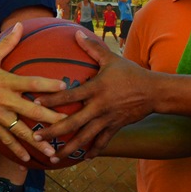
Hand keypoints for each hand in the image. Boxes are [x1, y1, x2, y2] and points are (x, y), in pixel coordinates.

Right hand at [0, 22, 65, 162]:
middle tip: (68, 124)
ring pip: (21, 132)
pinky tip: (28, 159)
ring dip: (38, 142)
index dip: (48, 85)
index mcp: (5, 82)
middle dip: (51, 119)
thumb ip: (7, 43)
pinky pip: (6, 141)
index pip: (31, 83)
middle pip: (32, 111)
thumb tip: (20, 25)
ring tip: (53, 152)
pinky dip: (17, 150)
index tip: (65, 86)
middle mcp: (4, 100)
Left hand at [35, 30, 154, 158]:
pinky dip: (93, 151)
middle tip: (36, 138)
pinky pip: (103, 142)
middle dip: (54, 131)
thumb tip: (76, 33)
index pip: (70, 95)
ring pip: (86, 138)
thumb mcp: (111, 58)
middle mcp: (100, 107)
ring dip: (69, 148)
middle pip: (73, 123)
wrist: (154, 91)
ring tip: (54, 157)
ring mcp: (108, 119)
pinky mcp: (116, 127)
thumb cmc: (131, 73)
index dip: (53, 99)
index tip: (36, 103)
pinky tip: (83, 158)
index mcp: (96, 88)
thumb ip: (92, 48)